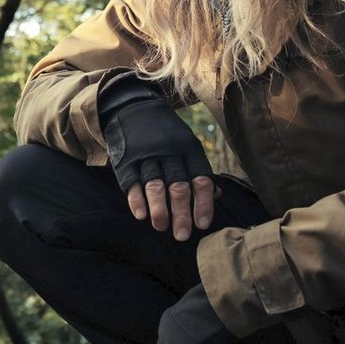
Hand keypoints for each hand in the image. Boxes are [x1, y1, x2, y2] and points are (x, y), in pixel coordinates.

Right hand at [102, 92, 215, 240]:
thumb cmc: (167, 133)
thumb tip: (218, 196)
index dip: (203, 203)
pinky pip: (131, 182)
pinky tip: (141, 215)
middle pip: (178, 186)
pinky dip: (136, 200)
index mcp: (189, 149)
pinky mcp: (126, 159)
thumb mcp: (187, 144)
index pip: (200, 179)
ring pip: (155, 185)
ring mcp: (146, 155)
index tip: (202, 225)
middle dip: (181, 213)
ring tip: (162, 227)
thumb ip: (199, 170)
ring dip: (159, 209)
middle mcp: (169, 152)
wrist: (135, 108)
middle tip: (182, 235)